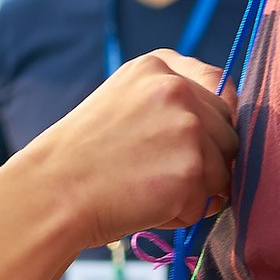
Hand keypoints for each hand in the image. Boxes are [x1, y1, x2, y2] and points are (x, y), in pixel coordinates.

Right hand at [14, 53, 234, 253]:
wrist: (51, 192)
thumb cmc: (80, 159)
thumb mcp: (121, 103)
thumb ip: (169, 103)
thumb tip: (229, 128)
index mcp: (157, 66)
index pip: (219, 86)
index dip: (214, 122)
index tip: (193, 142)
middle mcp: (176, 88)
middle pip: (228, 133)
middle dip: (205, 161)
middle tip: (156, 175)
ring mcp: (188, 127)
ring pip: (223, 170)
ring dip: (194, 190)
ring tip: (145, 190)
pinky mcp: (193, 168)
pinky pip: (208, 202)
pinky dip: (182, 214)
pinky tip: (144, 206)